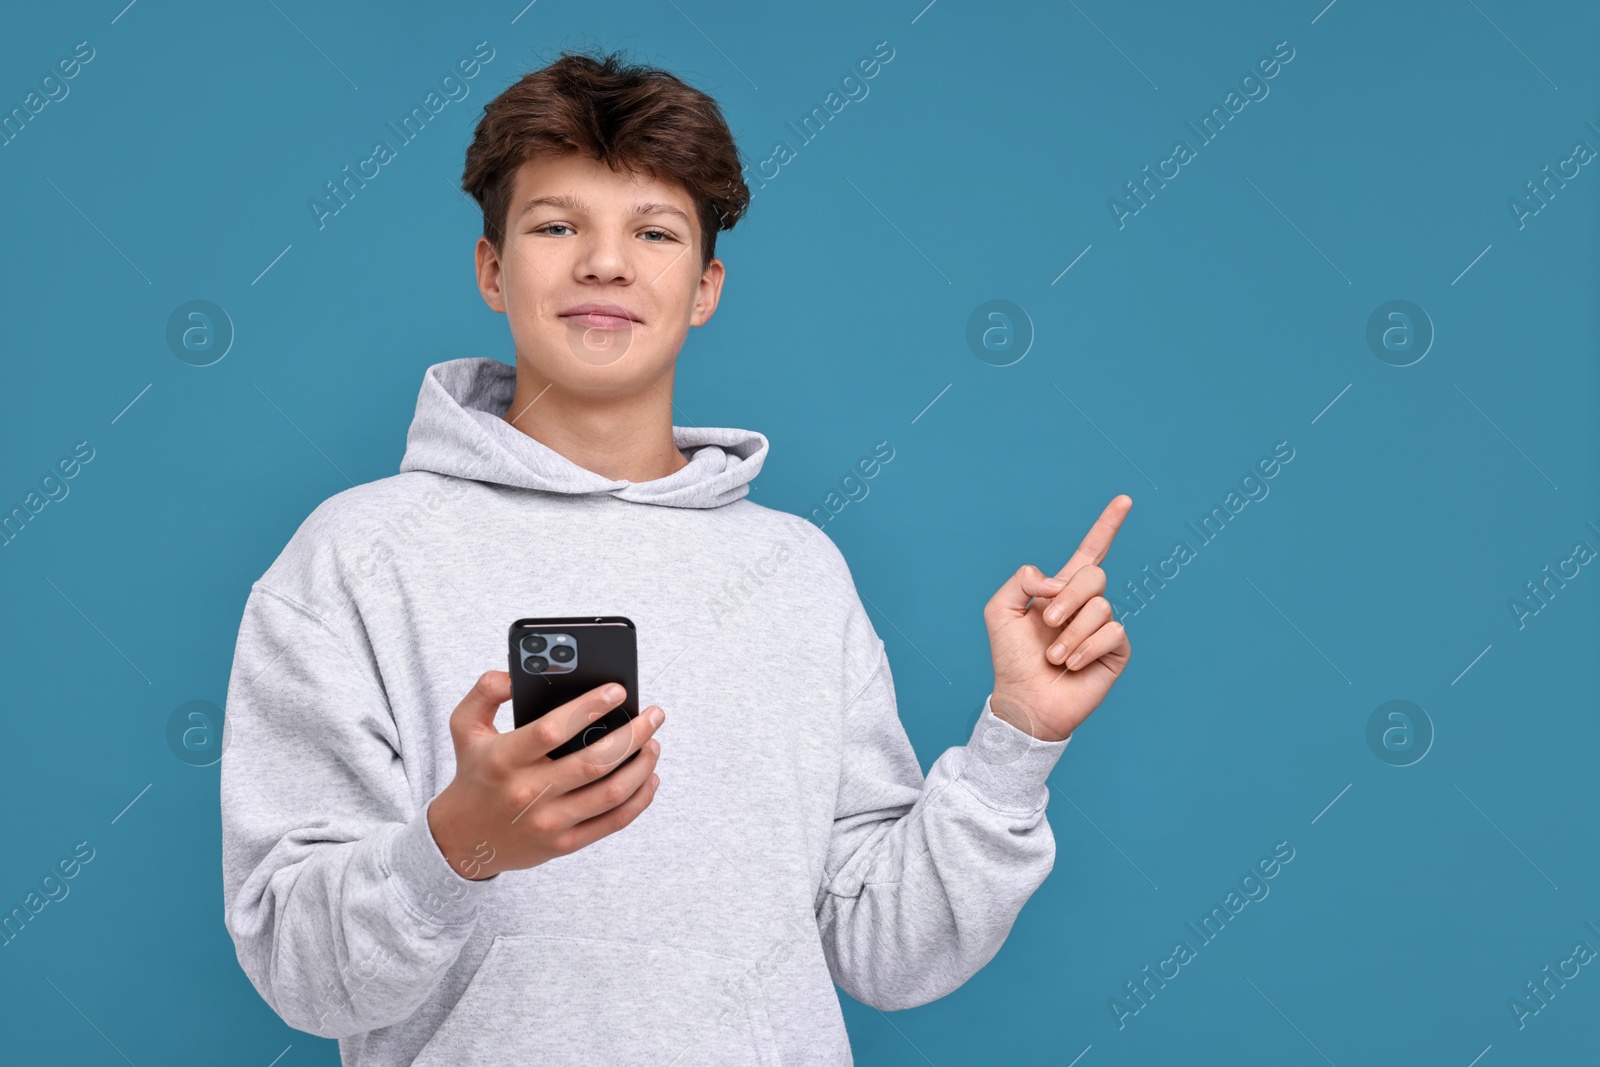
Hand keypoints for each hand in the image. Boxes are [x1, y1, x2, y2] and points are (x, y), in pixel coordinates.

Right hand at [427, 671, 662, 880]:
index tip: (618, 691)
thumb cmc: (474, 775)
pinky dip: (640, 798)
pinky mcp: (564, 844)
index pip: (552, 729)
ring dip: (642, 765)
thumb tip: (514, 674)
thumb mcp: (464, 727)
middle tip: (654, 715)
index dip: (589, 708)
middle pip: (594, 762)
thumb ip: (485, 691)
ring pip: (611, 793)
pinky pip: (613, 822)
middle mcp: (528, 792)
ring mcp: (549, 822)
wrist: (461, 840)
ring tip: (654, 742)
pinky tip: (649, 777)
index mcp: (505, 759)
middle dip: (634, 734)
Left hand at [983, 495, 1132, 741]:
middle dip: (1068, 598)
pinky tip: (1071, 665)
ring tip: (1054, 656)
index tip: (1124, 500)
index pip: (1091, 550)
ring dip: (1070, 633)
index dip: (1107, 525)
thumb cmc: (1011, 658)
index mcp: (1062, 590)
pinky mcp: (1116, 651)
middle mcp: (1087, 604)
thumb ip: (1021, 581)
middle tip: (1047, 623)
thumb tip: (1057, 580)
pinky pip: (1112, 632)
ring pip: (1101, 607)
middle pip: (1095, 575)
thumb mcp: (1000, 611)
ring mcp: (1104, 627)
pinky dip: (1085, 648)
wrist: (1024, 700)